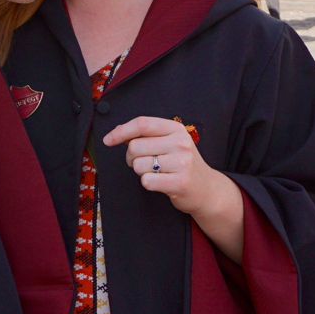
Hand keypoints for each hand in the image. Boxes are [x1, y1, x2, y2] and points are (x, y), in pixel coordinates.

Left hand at [104, 116, 243, 260]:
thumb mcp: (170, 143)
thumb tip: (116, 133)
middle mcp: (180, 143)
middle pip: (135, 146)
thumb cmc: (181, 165)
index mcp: (176, 129)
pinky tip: (160, 183)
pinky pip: (146, 181)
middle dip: (131, 157)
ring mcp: (182, 163)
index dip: (121, 131)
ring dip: (141, 172)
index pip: (142, 123)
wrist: (206, 189)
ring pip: (138, 165)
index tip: (108, 140)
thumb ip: (146, 136)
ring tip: (156, 173)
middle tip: (144, 163)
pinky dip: (148, 183)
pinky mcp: (180, 182)